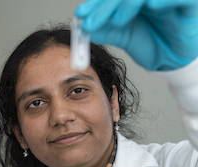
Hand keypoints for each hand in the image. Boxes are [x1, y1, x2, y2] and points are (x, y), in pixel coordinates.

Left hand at [76, 0, 197, 69]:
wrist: (172, 60)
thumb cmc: (150, 44)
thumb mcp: (123, 36)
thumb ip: (105, 30)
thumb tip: (84, 27)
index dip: (96, 4)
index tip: (80, 14)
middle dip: (105, 6)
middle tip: (91, 21)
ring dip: (128, 3)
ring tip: (117, 20)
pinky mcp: (189, 5)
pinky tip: (151, 6)